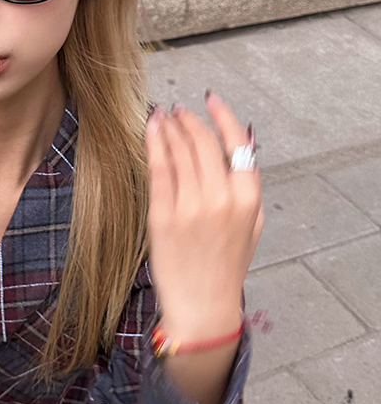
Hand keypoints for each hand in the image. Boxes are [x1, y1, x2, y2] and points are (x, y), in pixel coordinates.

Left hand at [144, 93, 264, 340]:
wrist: (203, 304)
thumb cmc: (227, 263)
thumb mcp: (252, 225)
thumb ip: (247, 186)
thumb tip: (244, 143)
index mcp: (248, 199)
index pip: (238, 143)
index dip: (222, 116)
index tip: (210, 99)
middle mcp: (221, 198)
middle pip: (204, 142)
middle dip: (189, 120)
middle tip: (178, 109)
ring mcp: (190, 206)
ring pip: (179, 151)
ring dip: (170, 127)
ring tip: (163, 115)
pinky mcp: (163, 215)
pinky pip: (158, 169)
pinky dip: (154, 144)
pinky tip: (151, 129)